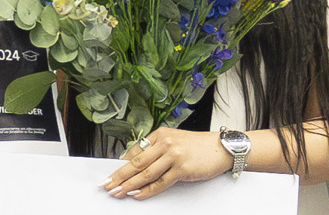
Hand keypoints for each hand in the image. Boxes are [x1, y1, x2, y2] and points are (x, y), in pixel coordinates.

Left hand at [102, 128, 230, 199]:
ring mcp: (173, 155)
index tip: (110, 174)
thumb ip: (156, 150)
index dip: (121, 165)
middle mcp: (164, 143)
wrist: (221, 148)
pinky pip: (161, 182)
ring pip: (146, 173)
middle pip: (136, 163)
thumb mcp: (173, 140)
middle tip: (107, 185)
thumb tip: (135, 164)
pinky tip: (138, 194)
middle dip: (119, 176)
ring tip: (118, 192)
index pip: (135, 151)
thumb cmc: (197, 146)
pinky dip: (147, 190)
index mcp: (159, 134)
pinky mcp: (182, 168)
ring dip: (129, 185)